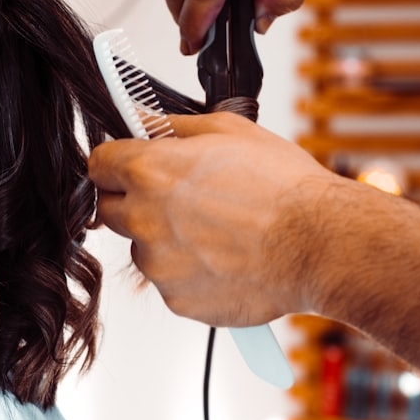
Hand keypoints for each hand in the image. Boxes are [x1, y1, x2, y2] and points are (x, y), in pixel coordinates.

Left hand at [88, 112, 339, 326]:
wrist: (321, 245)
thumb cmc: (284, 188)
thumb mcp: (228, 131)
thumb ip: (173, 126)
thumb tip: (144, 119)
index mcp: (149, 171)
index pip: (98, 165)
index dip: (115, 163)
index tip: (128, 166)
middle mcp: (144, 219)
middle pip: (111, 208)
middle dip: (134, 201)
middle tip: (178, 198)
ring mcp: (159, 264)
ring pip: (143, 248)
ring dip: (165, 240)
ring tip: (216, 231)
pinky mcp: (177, 300)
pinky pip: (170, 282)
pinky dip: (189, 273)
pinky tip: (225, 258)